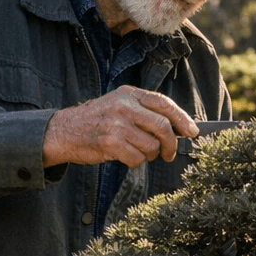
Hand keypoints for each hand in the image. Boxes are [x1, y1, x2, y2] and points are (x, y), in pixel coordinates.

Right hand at [43, 86, 197, 167]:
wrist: (63, 131)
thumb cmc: (96, 120)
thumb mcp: (118, 104)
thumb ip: (144, 110)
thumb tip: (178, 126)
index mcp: (129, 94)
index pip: (164, 103)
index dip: (182, 118)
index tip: (193, 131)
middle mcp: (124, 106)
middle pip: (163, 126)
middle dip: (172, 143)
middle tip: (170, 154)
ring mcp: (116, 124)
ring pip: (151, 145)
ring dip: (151, 155)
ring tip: (140, 153)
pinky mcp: (109, 143)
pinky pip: (136, 158)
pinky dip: (136, 162)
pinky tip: (127, 157)